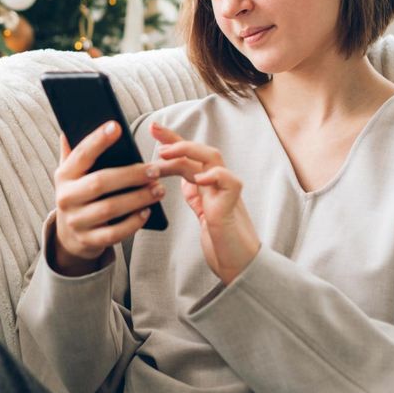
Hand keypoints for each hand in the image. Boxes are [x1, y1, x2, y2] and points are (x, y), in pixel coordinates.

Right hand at [51, 121, 164, 275]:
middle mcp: (66, 198)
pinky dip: (133, 223)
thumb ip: (73, 152)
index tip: (117, 126)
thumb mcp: (71, 174)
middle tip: (155, 170)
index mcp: (63, 175)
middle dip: (131, 175)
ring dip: (138, 198)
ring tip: (158, 189)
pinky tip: (147, 212)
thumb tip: (70, 127)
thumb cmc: (79, 194)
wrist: (68, 236)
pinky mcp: (88, 241)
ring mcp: (76, 221)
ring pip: (110, 208)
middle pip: (100, 183)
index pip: (81, 154)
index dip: (98, 140)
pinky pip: (114, 233)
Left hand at [150, 122, 260, 284]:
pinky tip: (199, 179)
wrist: (239, 264)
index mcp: (207, 185)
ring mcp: (225, 192)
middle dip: (176, 139)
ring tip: (166, 154)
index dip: (173, 140)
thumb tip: (183, 180)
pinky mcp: (233, 205)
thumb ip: (195, 195)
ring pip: (212, 158)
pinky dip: (215, 175)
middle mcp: (217, 184)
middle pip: (199, 150)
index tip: (154, 128)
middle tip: (154, 133)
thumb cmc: (222, 240)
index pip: (189, 156)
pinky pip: (229, 181)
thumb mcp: (202, 213)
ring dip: (188, 151)